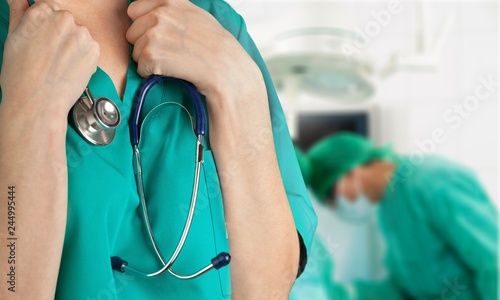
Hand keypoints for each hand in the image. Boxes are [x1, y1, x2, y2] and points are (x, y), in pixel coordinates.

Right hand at [0, 0, 98, 120]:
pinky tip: (69, 68)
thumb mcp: (13, 38)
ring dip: (71, 45)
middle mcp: (65, 20)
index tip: (43, 37)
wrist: (39, 102)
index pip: (49, 7)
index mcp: (43, 12)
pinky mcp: (94, 51)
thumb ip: (20, 13)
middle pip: (65, 21)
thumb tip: (19, 1)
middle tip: (47, 54)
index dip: (45, 24)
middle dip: (59, 34)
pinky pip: (89, 48)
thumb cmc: (21, 75)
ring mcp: (82, 36)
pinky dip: (82, 56)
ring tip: (57, 64)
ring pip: (78, 35)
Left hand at [126, 0, 259, 98]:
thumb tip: (154, 12)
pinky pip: (140, 67)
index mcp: (170, 1)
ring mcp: (154, 34)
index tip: (161, 37)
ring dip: (149, 61)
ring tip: (173, 62)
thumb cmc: (216, 47)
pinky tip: (171, 71)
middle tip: (170, 53)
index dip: (144, 26)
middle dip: (145, 44)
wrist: (226, 68)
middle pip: (132, 33)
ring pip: (135, 51)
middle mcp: (160, 14)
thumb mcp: (197, 16)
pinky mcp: (151, 54)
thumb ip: (175, 10)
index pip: (135, 10)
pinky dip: (152, 74)